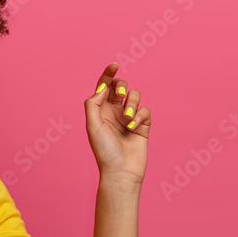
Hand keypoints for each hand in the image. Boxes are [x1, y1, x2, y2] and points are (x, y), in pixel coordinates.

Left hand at [84, 63, 150, 183]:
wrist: (121, 171)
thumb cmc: (104, 151)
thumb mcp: (92, 125)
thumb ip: (94, 103)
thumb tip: (104, 87)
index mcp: (100, 110)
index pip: (104, 86)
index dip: (108, 74)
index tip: (114, 65)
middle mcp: (114, 111)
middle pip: (121, 87)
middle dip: (122, 87)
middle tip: (121, 96)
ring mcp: (129, 118)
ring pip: (135, 96)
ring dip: (132, 104)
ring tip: (127, 119)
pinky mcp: (143, 125)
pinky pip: (145, 110)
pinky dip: (140, 116)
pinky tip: (133, 128)